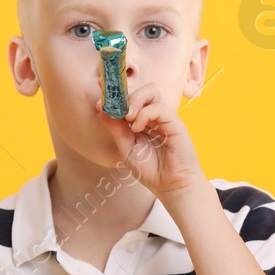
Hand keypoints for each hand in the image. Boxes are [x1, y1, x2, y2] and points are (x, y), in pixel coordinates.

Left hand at [97, 83, 204, 200]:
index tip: (99, 89)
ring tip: (127, 118)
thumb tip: (101, 110)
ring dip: (135, 100)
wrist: (171, 186)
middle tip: (112, 107)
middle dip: (123, 93)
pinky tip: (137, 128)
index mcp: (142, 120)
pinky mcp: (174, 123)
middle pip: (140, 88)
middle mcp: (154, 115)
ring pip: (151, 91)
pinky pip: (158, 107)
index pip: (129, 97)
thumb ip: (116, 130)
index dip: (114, 92)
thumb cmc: (151, 170)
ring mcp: (164, 117)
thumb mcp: (126, 149)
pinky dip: (144, 114)